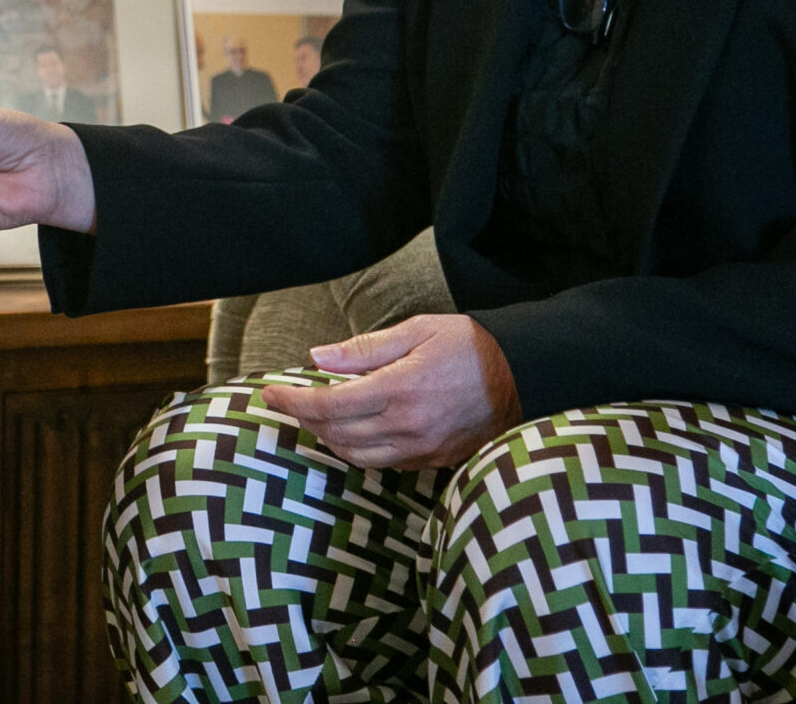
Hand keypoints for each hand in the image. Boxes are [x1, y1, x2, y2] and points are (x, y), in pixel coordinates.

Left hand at [260, 313, 521, 469]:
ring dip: (328, 439)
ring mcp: (422, 449)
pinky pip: (383, 464)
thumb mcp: (417, 331)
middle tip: (290, 401)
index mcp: (398, 389)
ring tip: (316, 417)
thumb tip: (316, 358)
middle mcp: (407, 427)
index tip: (269, 394)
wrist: (526, 376)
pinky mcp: (435, 461)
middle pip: (335, 434)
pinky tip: (353, 431)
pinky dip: (358, 450)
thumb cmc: (471, 346)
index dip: (292, 402)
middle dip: (305, 419)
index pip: (327, 406)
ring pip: (355, 456)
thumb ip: (364, 349)